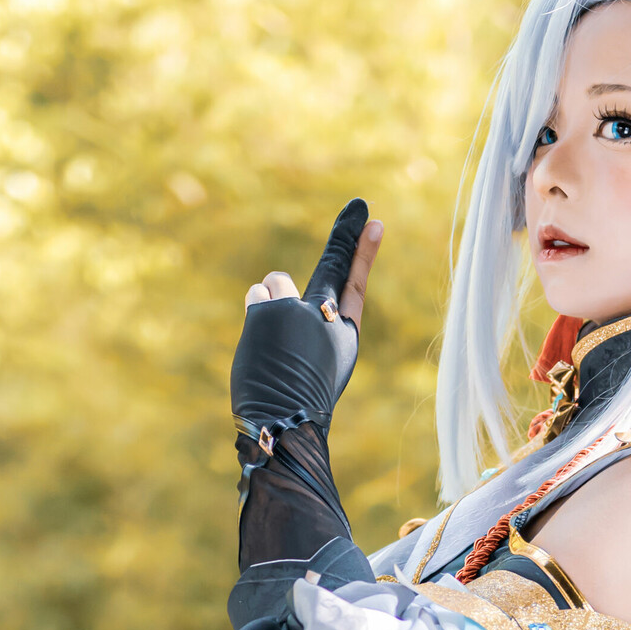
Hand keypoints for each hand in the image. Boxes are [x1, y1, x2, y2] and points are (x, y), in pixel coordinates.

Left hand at [230, 199, 383, 436]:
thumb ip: (305, 321)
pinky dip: (257, 312)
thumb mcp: (313, 362)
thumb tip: (274, 285)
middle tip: (360, 207)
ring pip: (278, 283)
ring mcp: (299, 309)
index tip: (374, 221)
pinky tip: (260, 342)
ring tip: (272, 341)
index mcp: (344, 331)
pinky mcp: (270, 309)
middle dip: (348, 234)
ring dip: (271, 303)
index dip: (363, 250)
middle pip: (330, 264)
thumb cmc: (297, 398)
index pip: (356, 280)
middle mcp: (327, 316)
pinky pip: (259, 293)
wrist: (282, 423)